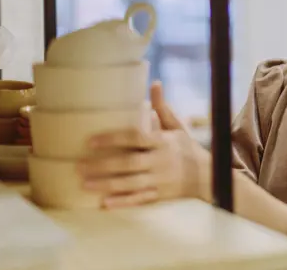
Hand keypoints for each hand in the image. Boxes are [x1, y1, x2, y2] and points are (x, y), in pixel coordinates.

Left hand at [78, 82, 209, 208]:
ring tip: (84, 184)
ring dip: (106, 184)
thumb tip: (154, 83)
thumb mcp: (177, 126)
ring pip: (130, 183)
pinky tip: (105, 203)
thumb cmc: (187, 148)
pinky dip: (123, 202)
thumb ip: (162, 107)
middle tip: (78, 166)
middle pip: (128, 163)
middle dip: (102, 166)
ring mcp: (160, 180)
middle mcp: (160, 161)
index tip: (90, 141)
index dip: (113, 139)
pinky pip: (139, 200)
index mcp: (163, 141)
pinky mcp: (160, 196)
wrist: (208, 175)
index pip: (135, 138)